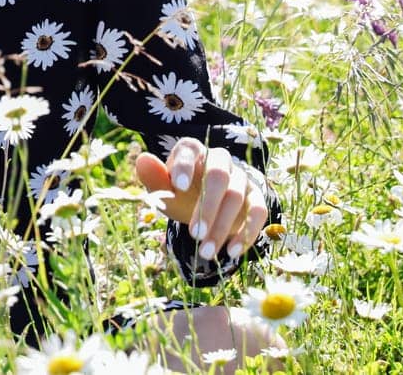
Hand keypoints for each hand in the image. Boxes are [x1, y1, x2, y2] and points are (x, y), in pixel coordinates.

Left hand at [134, 137, 269, 263]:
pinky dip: (247, 232)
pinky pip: (259, 211)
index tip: (178, 188)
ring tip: (205, 252)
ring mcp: (240, 177)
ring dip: (222, 227)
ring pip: (236, 197)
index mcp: (193, 151)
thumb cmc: (180, 194)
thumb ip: (153, 177)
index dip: (185, 166)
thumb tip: (143, 159)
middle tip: (194, 235)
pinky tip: (231, 252)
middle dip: (207, 207)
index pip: (190, 150)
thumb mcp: (164, 189)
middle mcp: (220, 159)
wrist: (205, 208)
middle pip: (219, 176)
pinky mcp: (256, 196)